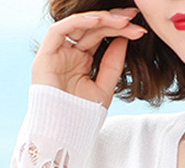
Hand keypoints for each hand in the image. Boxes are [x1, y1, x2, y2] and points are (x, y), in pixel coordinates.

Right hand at [32, 8, 146, 105]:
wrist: (64, 133)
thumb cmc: (82, 116)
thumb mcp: (104, 88)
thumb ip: (113, 64)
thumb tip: (124, 39)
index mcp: (82, 60)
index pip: (101, 37)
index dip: (119, 30)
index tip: (139, 29)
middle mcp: (69, 53)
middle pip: (92, 29)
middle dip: (113, 21)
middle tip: (133, 17)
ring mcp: (56, 53)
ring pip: (78, 26)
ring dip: (101, 19)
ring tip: (121, 20)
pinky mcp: (45, 55)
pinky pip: (60, 30)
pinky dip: (78, 22)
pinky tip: (98, 21)